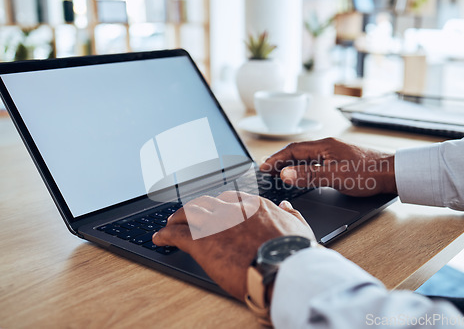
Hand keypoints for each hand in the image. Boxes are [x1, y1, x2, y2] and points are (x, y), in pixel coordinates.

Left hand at [152, 191, 314, 301]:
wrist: (284, 268)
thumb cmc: (294, 253)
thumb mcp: (299, 228)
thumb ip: (290, 214)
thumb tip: (286, 206)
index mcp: (254, 207)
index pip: (230, 199)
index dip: (219, 205)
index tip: (215, 210)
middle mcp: (232, 210)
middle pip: (206, 202)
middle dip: (196, 208)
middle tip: (188, 216)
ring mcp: (216, 223)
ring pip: (189, 213)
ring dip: (177, 218)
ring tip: (170, 224)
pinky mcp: (202, 242)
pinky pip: (177, 233)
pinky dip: (166, 234)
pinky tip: (159, 238)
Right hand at [260, 138, 396, 196]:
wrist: (393, 173)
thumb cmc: (368, 174)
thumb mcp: (335, 177)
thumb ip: (308, 175)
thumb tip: (284, 173)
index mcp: (324, 146)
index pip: (292, 150)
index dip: (276, 159)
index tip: (263, 167)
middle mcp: (328, 146)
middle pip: (297, 151)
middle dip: (280, 160)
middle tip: (267, 171)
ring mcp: (335, 152)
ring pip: (306, 156)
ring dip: (291, 163)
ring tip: (279, 173)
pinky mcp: (341, 160)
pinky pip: (315, 161)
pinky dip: (303, 167)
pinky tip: (302, 174)